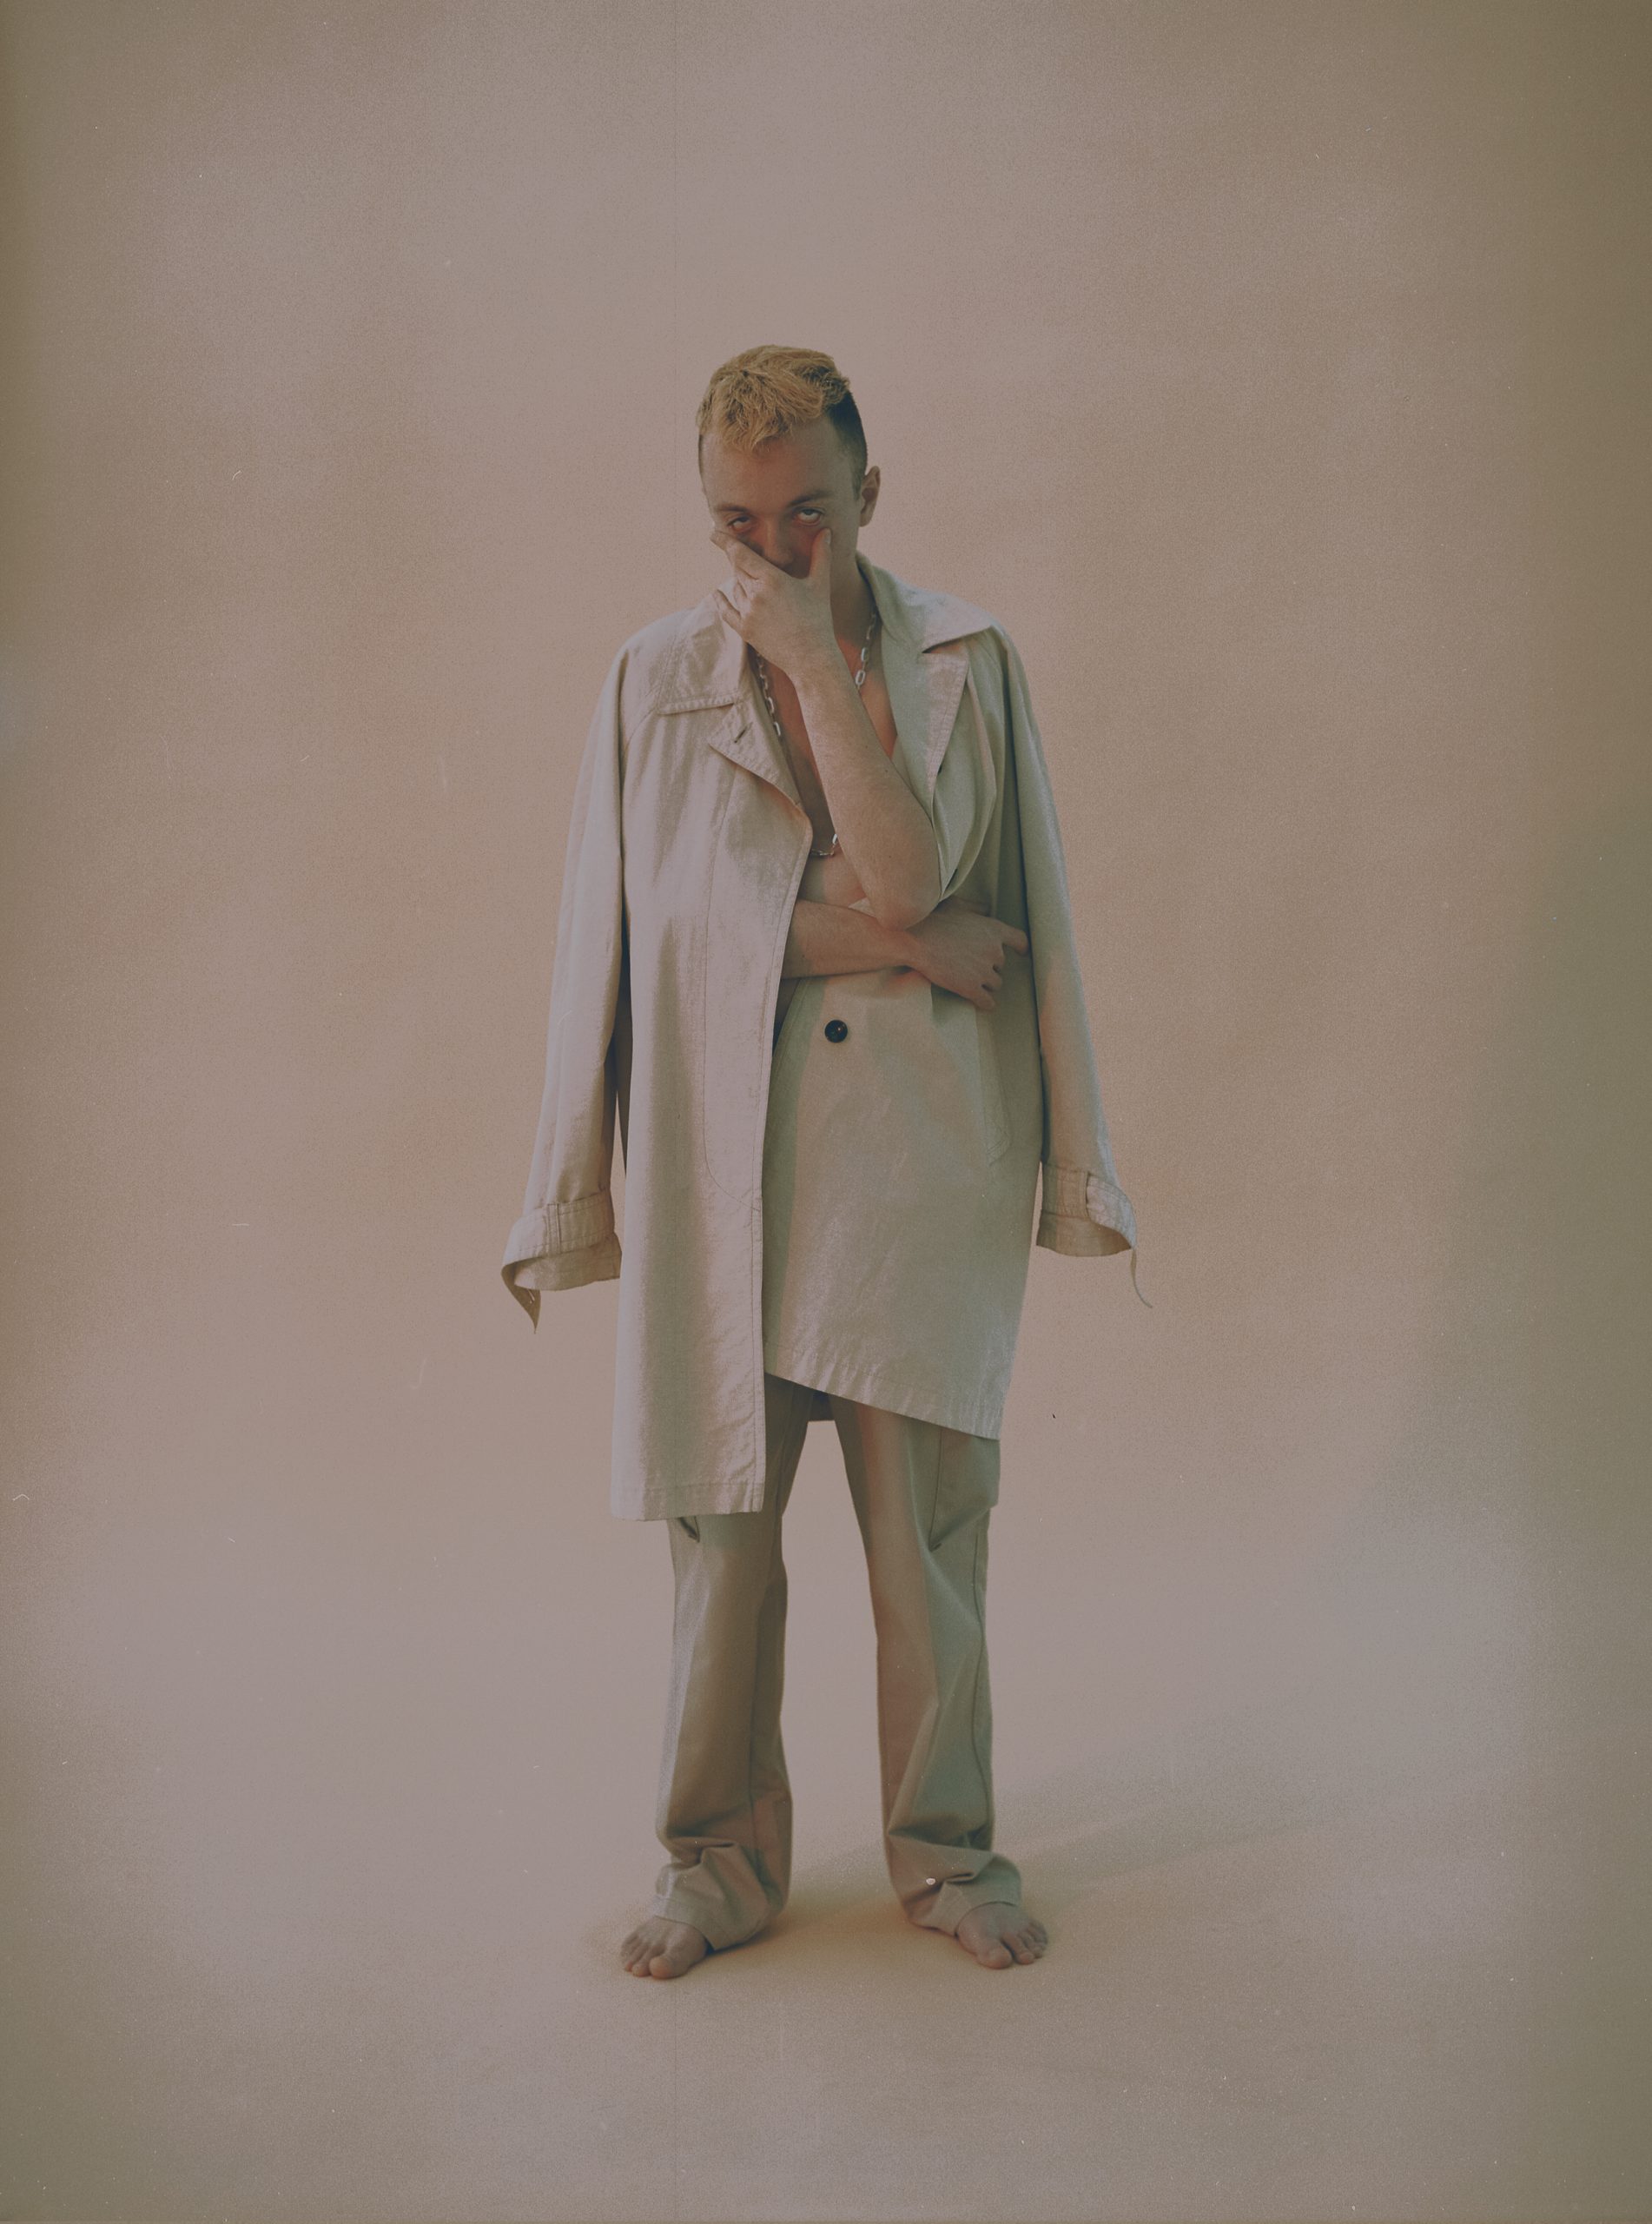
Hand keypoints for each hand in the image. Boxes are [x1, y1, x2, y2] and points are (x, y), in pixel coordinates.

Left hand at [709, 523, 838, 678]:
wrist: (811, 657)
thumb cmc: (818, 619)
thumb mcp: (820, 584)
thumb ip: (821, 555)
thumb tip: (826, 532)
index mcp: (772, 579)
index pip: (740, 554)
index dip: (725, 542)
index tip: (713, 533)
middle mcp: (755, 594)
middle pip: (737, 569)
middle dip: (736, 560)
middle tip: (737, 552)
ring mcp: (748, 613)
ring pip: (736, 588)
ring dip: (740, 581)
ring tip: (753, 580)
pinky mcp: (745, 630)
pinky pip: (726, 611)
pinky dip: (720, 601)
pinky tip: (716, 594)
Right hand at [904, 896, 1028, 1010]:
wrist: (915, 940)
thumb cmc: (932, 919)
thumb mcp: (957, 905)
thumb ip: (975, 908)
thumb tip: (986, 909)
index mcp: (993, 929)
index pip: (1019, 940)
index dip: (1021, 948)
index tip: (1021, 953)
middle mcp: (994, 951)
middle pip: (1001, 965)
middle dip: (989, 966)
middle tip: (972, 965)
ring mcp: (983, 971)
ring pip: (995, 984)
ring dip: (986, 984)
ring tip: (972, 982)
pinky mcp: (971, 988)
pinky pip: (987, 1002)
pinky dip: (986, 1004)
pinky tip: (982, 1004)